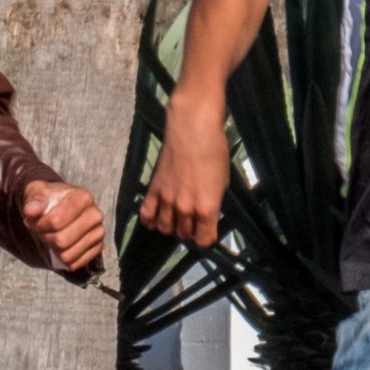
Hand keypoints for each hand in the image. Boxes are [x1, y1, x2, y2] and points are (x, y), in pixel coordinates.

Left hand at [23, 180, 106, 273]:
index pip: (57, 221)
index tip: (35, 222)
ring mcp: (98, 233)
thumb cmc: (49, 200)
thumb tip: (30, 211)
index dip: (41, 225)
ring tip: (53, 237)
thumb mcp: (37, 194)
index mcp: (82, 197)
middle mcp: (95, 215)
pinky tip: (61, 246)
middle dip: (47, 238)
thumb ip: (34, 202)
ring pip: (67, 255)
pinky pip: (74, 263)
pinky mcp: (98, 248)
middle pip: (62, 240)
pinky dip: (63, 259)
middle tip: (43, 230)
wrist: (61, 206)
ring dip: (54, 249)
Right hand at [138, 91, 229, 246]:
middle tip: (192, 223)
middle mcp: (185, 209)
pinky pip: (146, 214)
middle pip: (184, 234)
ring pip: (165, 228)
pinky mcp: (153, 190)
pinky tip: (153, 221)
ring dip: (171, 228)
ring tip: (175, 221)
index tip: (206, 232)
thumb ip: (213, 203)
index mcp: (206, 208)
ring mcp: (167, 200)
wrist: (192, 129)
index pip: (204, 239)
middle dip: (189, 232)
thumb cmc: (215, 152)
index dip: (206, 238)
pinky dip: (149, 221)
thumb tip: (206, 215)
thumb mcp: (222, 182)